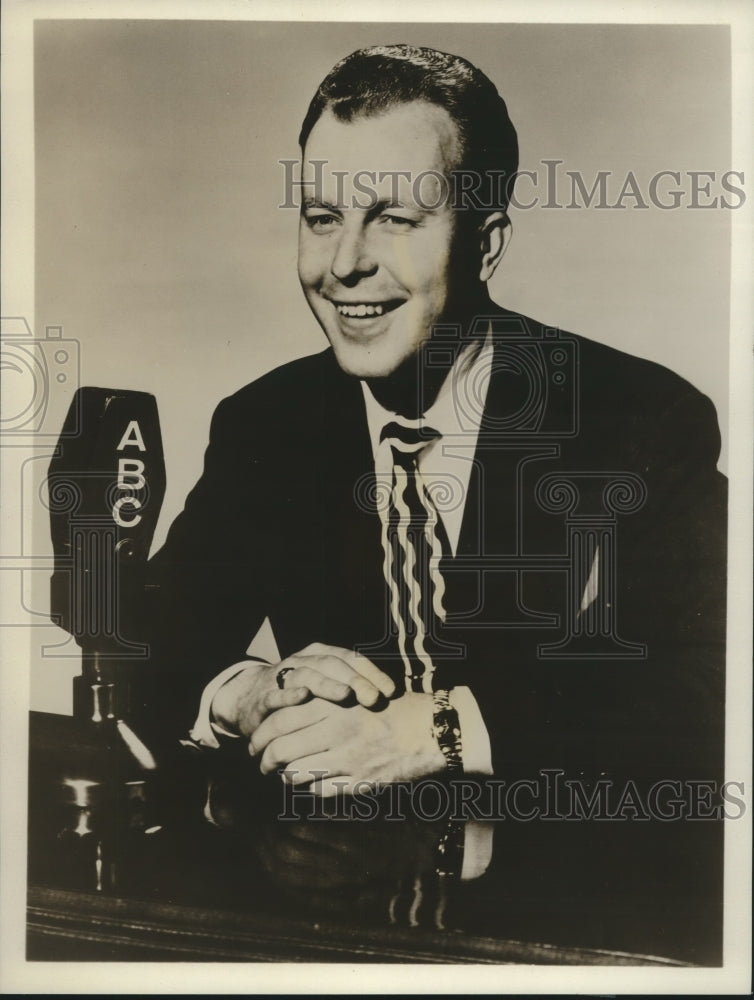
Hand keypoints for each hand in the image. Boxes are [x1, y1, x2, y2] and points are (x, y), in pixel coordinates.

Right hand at [210, 643, 394, 737]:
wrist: (251, 698)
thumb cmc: (300, 696)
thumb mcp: (324, 686)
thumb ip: (351, 688)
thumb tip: (390, 699)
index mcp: (322, 656)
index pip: (352, 659)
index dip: (372, 673)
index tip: (391, 691)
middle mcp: (304, 661)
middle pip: (333, 665)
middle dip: (355, 680)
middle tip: (374, 698)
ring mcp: (283, 676)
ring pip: (308, 674)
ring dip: (327, 684)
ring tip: (346, 694)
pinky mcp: (264, 695)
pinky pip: (276, 693)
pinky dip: (288, 694)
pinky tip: (302, 696)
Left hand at [250, 693, 445, 793]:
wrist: (430, 729)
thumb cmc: (391, 708)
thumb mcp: (356, 693)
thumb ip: (324, 701)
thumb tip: (287, 713)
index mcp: (334, 704)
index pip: (281, 719)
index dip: (262, 732)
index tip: (256, 739)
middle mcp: (336, 730)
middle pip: (281, 748)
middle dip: (263, 758)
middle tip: (258, 761)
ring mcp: (347, 758)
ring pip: (295, 773)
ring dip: (282, 776)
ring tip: (279, 774)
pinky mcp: (358, 781)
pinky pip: (319, 790)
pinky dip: (306, 789)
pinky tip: (306, 783)